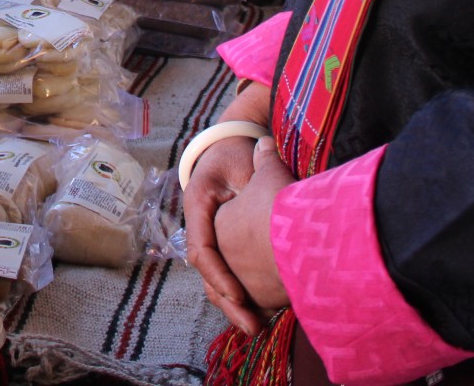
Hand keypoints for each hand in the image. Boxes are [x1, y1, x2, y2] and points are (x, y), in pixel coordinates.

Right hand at [212, 138, 294, 321]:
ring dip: (232, 304)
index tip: (240, 296)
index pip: (201, 248)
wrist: (228, 146)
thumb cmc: (237, 152)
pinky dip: (240, 293)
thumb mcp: (246, 159)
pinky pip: (225, 272)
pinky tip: (262, 313)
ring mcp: (208, 235)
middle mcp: (198, 224)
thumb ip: (259, 171)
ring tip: (256, 327)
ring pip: (213, 276)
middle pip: (206, 270)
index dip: (220, 275)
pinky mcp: (222, 244)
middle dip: (228, 300)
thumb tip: (276, 182)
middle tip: (252, 326)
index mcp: (197, 202)